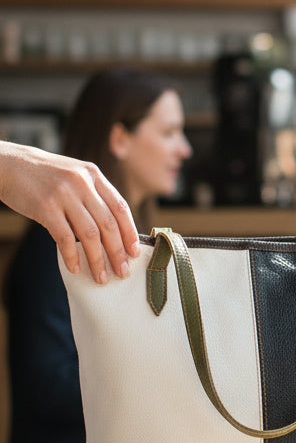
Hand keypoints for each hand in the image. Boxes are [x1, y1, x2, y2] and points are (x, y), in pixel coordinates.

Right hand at [0, 142, 139, 283]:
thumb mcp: (75, 176)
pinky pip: (64, 238)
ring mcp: (64, 195)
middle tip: (123, 272)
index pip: (120, 207)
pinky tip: (75, 268)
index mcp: (94, 175)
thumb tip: (113, 230)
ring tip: (101, 277)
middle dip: (118, 252)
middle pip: (108, 224)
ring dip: (97, 260)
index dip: (130, 232)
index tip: (135, 253)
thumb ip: (93, 195)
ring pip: (90, 234)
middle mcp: (82, 183)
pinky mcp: (45, 207)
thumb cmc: (45, 176)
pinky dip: (72, 256)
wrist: (10, 164)